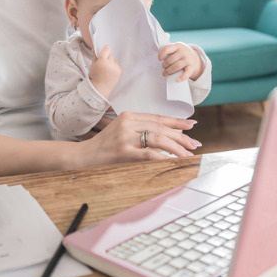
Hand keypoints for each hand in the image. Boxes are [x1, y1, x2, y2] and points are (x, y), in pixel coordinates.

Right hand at [74, 112, 200, 167]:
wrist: (83, 156)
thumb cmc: (104, 145)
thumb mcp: (121, 131)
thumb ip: (139, 129)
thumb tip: (165, 136)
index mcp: (129, 115)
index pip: (158, 118)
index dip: (176, 122)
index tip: (191, 125)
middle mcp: (128, 123)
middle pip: (160, 128)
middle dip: (180, 136)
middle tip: (194, 144)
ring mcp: (125, 137)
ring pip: (158, 139)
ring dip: (176, 147)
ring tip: (187, 154)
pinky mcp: (123, 152)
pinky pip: (148, 154)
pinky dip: (163, 157)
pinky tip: (172, 161)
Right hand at [89, 45, 121, 98]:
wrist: (100, 89)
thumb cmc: (94, 77)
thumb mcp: (92, 65)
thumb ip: (95, 56)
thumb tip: (96, 48)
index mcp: (102, 61)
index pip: (106, 50)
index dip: (104, 50)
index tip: (103, 51)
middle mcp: (111, 64)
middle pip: (111, 55)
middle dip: (107, 57)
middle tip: (102, 63)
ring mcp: (116, 68)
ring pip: (114, 60)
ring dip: (111, 62)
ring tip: (106, 69)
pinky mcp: (120, 72)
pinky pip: (117, 65)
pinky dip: (114, 67)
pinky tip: (109, 72)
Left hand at [158, 43, 203, 81]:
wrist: (194, 57)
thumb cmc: (180, 54)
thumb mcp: (175, 49)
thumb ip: (168, 51)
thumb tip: (160, 60)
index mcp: (177, 46)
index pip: (167, 49)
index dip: (161, 55)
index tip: (159, 59)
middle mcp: (183, 51)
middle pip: (171, 59)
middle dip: (165, 65)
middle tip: (163, 68)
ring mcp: (188, 59)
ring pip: (177, 66)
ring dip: (169, 71)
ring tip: (165, 74)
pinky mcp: (191, 67)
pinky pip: (186, 73)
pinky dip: (182, 77)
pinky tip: (177, 80)